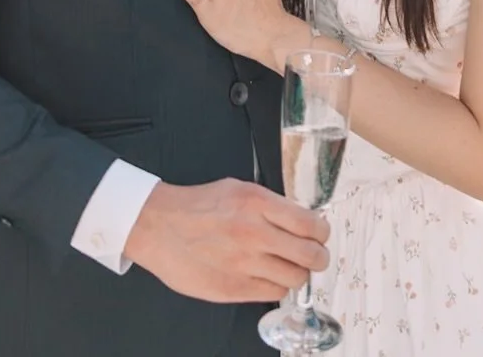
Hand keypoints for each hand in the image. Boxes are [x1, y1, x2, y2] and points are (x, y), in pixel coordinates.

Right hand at [123, 176, 328, 303]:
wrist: (159, 226)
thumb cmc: (198, 205)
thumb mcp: (239, 189)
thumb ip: (270, 205)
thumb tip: (300, 219)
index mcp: (257, 203)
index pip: (310, 223)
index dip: (322, 232)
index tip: (321, 234)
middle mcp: (254, 233)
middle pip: (310, 256)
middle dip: (319, 257)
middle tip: (315, 255)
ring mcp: (244, 263)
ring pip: (295, 279)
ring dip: (298, 274)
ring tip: (291, 267)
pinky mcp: (233, 288)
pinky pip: (273, 293)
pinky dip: (277, 286)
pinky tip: (269, 276)